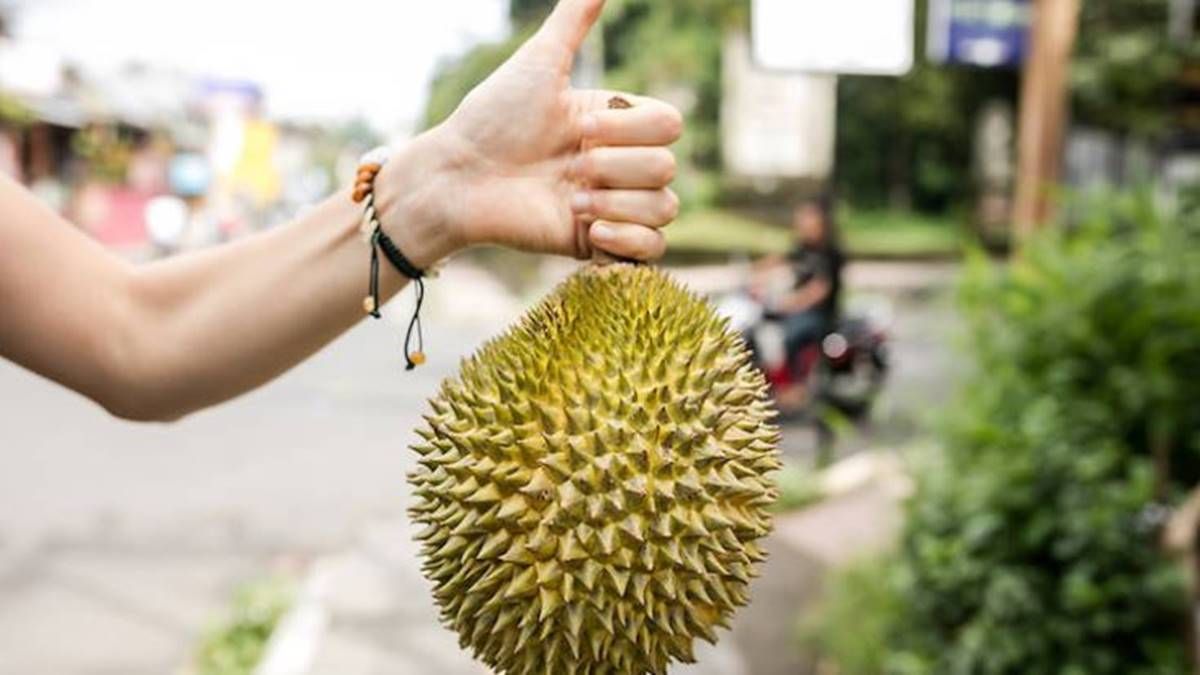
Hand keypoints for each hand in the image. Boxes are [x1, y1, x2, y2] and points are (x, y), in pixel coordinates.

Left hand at [379, 0, 682, 266]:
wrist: (459, 178)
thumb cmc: (492, 118)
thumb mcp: (537, 64)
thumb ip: (572, 22)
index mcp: (615, 123)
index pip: (669, 125)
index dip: (628, 129)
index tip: (577, 127)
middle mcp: (620, 163)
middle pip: (667, 167)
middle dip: (615, 167)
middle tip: (569, 167)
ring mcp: (612, 205)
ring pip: (665, 208)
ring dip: (617, 203)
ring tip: (571, 202)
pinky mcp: (598, 244)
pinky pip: (653, 251)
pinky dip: (629, 240)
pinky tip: (592, 230)